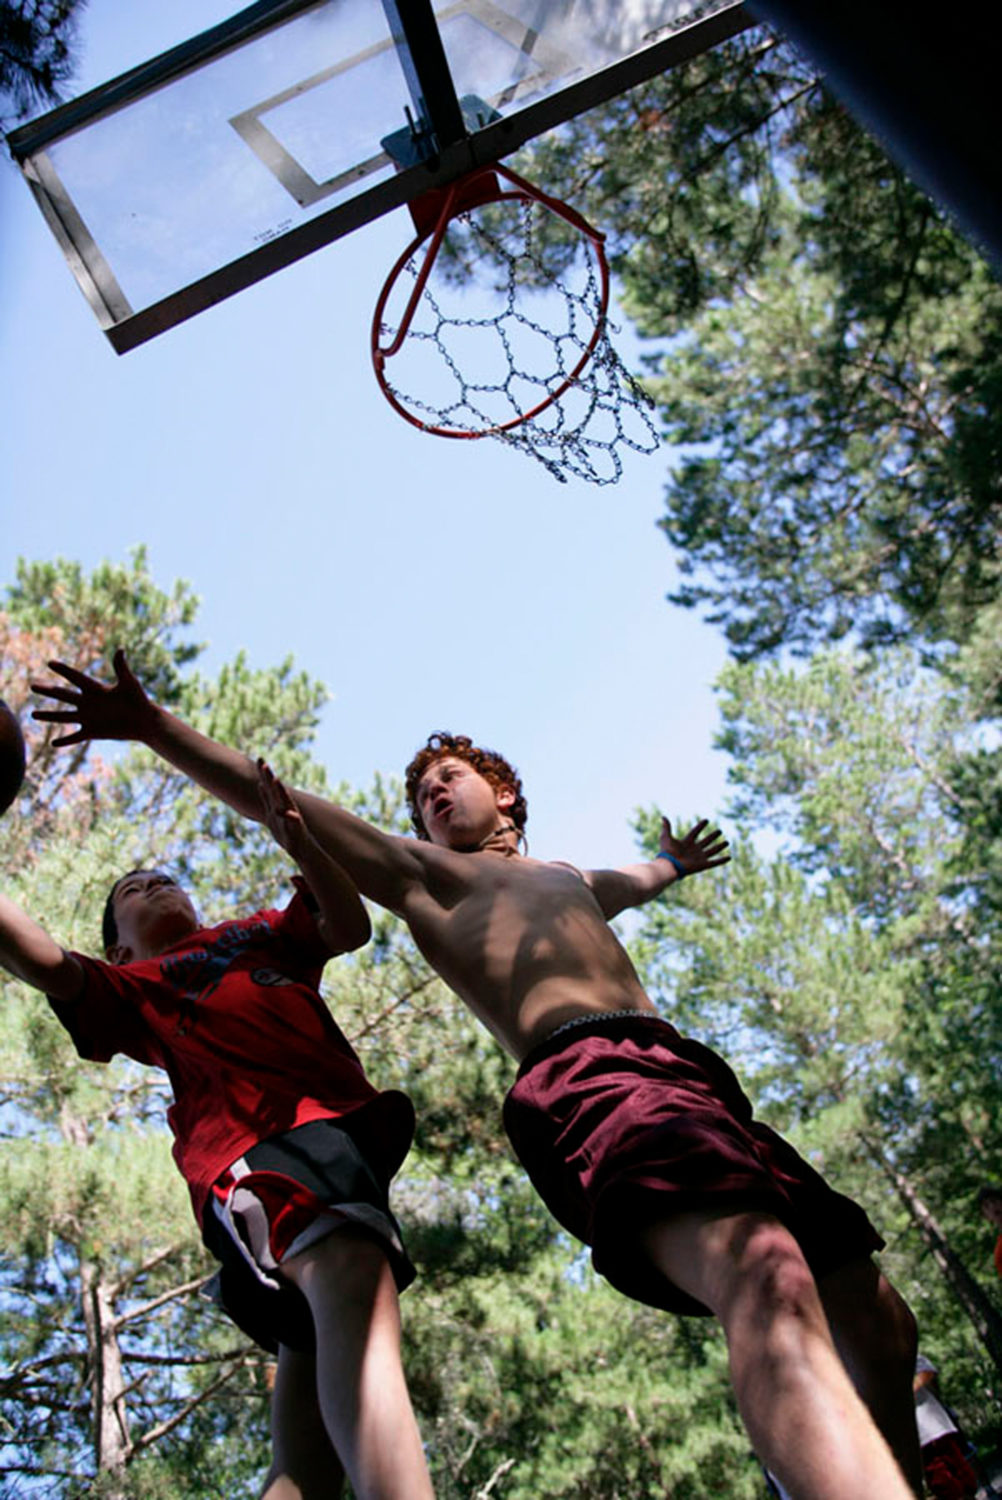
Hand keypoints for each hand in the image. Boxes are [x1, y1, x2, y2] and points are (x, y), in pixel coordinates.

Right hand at [31, 649, 155, 746]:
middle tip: (33, 685)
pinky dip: (65, 741)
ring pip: (63, 717)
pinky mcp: (93, 732)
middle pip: (63, 696)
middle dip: (48, 691)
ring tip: (33, 714)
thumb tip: (120, 649)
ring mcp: (89, 718)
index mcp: (96, 690)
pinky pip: (75, 737)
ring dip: (48, 716)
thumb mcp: (129, 683)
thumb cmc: (139, 700)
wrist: (145, 721)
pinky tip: (53, 744)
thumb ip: (121, 668)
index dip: (64, 670)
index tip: (50, 663)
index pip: (76, 678)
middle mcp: (88, 703)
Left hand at [257, 759, 311, 860]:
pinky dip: (290, 816)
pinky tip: (286, 811)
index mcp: (278, 805)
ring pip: (285, 803)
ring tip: (276, 780)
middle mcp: (286, 808)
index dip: (264, 773)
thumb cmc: (288, 833)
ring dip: (281, 792)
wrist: (304, 850)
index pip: (269, 786)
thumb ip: (267, 800)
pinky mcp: (298, 828)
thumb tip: (259, 785)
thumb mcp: (273, 815)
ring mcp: (292, 817)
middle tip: (263, 763)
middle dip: (269, 777)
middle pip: (276, 791)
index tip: (259, 757)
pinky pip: (294, 822)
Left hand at [659, 816, 729, 876]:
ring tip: (727, 842)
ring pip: (712, 850)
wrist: (670, 865)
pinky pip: (715, 862)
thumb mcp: (666, 837)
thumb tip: (663, 817)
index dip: (700, 826)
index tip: (706, 820)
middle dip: (712, 836)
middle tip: (719, 831)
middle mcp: (694, 850)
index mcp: (686, 842)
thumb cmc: (667, 852)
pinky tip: (729, 857)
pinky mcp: (703, 865)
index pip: (695, 832)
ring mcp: (699, 857)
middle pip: (706, 841)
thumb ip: (666, 827)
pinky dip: (722, 860)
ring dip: (720, 846)